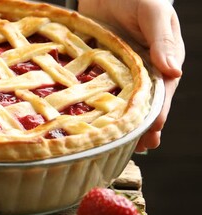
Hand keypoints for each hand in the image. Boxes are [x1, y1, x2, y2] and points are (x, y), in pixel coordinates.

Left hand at [79, 0, 184, 151]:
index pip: (161, 92)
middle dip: (141, 127)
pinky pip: (99, 88)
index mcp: (161, 60)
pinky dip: (98, 105)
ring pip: (122, 101)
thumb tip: (173, 72)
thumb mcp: (153, 14)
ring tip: (115, 143)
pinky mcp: (101, 67)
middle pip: (143, 104)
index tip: (152, 132)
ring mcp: (120, 71)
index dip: (157, 114)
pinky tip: (92, 120)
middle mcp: (142, 70)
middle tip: (135, 149)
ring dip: (120, 122)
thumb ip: (163, 40)